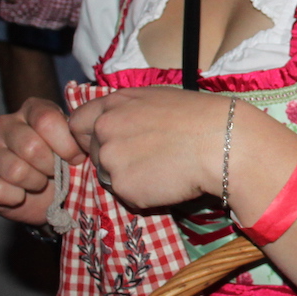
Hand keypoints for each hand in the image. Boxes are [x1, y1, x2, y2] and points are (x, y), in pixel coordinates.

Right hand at [0, 96, 82, 224]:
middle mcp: (6, 124)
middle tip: (56, 172)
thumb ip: (79, 137)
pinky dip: (15, 197)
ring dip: (35, 183)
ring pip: (15, 170)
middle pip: (30, 146)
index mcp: (32, 109)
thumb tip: (83, 142)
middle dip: (51, 167)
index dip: (66, 145)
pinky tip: (22, 195)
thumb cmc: (67, 164)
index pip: (46, 120)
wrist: (52, 196)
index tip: (77, 158)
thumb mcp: (78, 146)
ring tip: (41, 182)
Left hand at [66, 86, 227, 210]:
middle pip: (93, 153)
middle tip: (146, 159)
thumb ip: (128, 111)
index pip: (76, 123)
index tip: (104, 145)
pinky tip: (166, 182)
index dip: (87, 137)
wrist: (220, 142)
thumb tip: (121, 126)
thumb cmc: (199, 117)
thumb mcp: (156, 99)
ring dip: (128, 178)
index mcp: (113, 103)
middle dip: (112, 159)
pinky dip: (143, 194)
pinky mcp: (123, 186)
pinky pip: (127, 196)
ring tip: (161, 169)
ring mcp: (110, 158)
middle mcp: (104, 128)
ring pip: (108, 176)